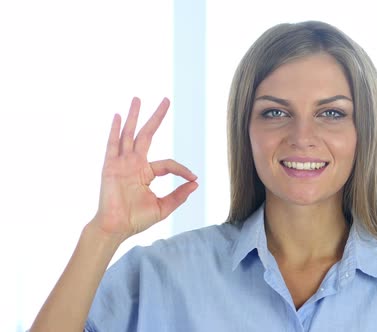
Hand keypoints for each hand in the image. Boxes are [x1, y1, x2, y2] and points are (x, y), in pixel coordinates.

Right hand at [91, 97, 197, 240]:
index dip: (182, 169)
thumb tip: (196, 183)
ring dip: (134, 116)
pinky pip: (113, 145)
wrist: (116, 228)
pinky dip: (115, 130)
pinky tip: (119, 116)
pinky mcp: (110, 166)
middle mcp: (134, 164)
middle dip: (156, 117)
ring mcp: (121, 163)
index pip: (168, 163)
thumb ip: (178, 196)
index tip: (194, 177)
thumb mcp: (163, 207)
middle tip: (166, 100)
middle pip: (147, 135)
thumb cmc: (136, 219)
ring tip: (138, 99)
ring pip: (129, 134)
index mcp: (146, 173)